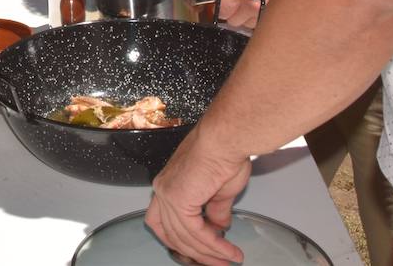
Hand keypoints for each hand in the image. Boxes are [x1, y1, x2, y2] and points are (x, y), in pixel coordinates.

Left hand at [146, 126, 251, 265]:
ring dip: (209, 252)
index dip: (179, 241)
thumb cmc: (223, 152)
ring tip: (230, 259)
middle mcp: (163, 189)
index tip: (198, 252)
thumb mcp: (219, 190)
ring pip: (184, 236)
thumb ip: (214, 210)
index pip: (163, 222)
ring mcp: (167, 194)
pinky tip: (226, 250)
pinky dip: (213, 244)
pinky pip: (195, 232)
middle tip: (219, 262)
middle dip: (198, 253)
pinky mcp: (178, 199)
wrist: (226, 139)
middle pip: (173, 234)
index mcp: (168, 184)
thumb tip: (218, 226)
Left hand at [207, 0, 292, 28]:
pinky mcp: (271, 19)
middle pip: (232, 21)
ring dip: (244, 17)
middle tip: (238, 2)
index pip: (222, 10)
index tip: (223, 3)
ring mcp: (263, 15)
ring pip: (244, 25)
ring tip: (251, 3)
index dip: (220, 6)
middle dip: (232, 12)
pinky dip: (254, 19)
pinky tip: (258, 8)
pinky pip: (256, 25)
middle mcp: (252, 6)